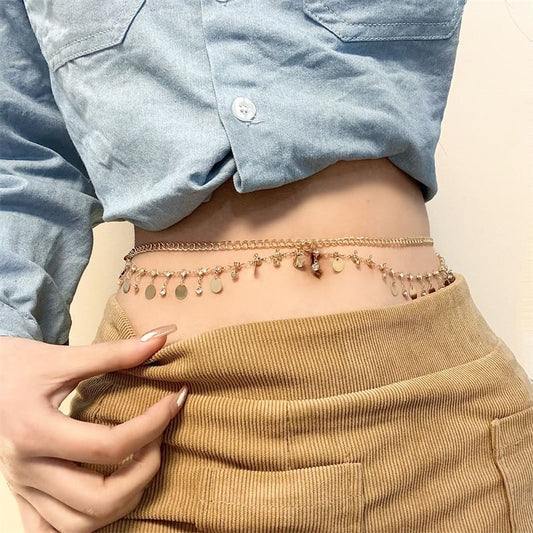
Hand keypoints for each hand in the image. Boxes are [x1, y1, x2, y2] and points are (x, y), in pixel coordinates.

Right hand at [0, 327, 187, 532]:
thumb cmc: (17, 366)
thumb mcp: (63, 356)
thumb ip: (115, 352)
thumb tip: (163, 336)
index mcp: (34, 431)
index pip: (107, 446)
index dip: (153, 424)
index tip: (176, 400)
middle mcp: (26, 469)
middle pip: (97, 498)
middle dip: (144, 472)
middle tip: (160, 440)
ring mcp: (22, 488)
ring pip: (79, 525)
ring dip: (123, 502)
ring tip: (142, 464)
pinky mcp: (22, 496)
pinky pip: (51, 532)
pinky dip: (84, 526)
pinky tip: (107, 503)